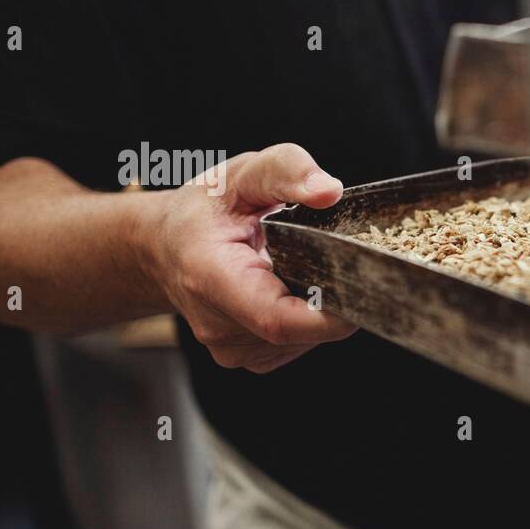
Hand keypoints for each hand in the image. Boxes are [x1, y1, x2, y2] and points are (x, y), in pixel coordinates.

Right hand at [144, 143, 356, 372]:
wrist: (165, 247)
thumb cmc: (204, 211)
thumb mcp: (241, 175)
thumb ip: (286, 171)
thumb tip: (329, 191)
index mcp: (210, 278)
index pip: (278, 319)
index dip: (330, 315)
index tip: (364, 287)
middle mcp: (218, 326)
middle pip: (301, 330)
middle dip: (334, 300)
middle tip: (339, 261)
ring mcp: (232, 350)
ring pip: (306, 340)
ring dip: (320, 309)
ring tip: (305, 270)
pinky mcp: (248, 358)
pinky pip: (298, 344)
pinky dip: (308, 319)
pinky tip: (292, 289)